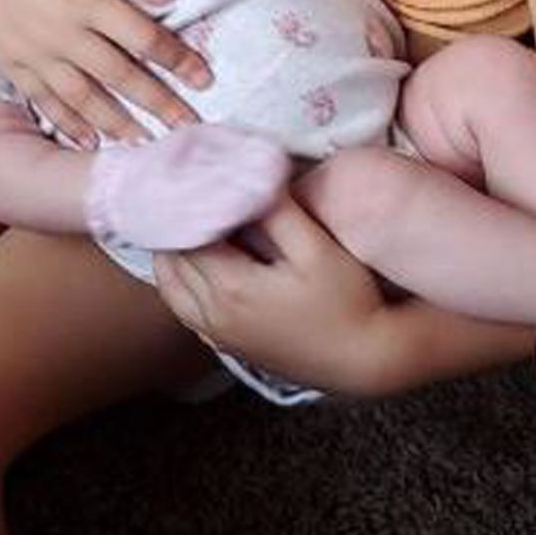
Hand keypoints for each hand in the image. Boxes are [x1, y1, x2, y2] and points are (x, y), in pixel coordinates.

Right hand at [0, 0, 211, 141]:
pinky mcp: (11, 60)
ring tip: (145, 145)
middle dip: (159, 104)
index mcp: (89, 0)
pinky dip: (68, 122)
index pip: (145, 39)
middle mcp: (64, 33)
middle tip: (188, 128)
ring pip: (84, 97)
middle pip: (121, 76)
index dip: (178, 61)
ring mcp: (35, 52)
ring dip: (117, 123)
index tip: (205, 81)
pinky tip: (89, 141)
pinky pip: (43, 99)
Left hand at [153, 193, 387, 393]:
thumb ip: (277, 211)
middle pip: (171, 259)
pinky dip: (181, 281)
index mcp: (230, 286)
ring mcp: (218, 334)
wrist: (365, 360)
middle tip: (191, 190)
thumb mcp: (316, 248)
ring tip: (194, 222)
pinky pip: (184, 309)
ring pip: (170, 286)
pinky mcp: (228, 345)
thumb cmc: (348, 302)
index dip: (187, 202)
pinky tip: (203, 262)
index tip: (196, 174)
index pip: (184, 234)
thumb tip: (248, 176)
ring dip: (174, 252)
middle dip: (176, 223)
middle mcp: (213, 314)